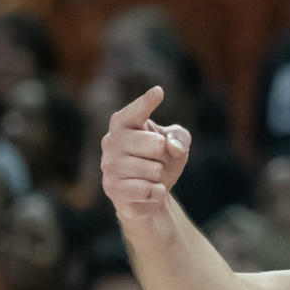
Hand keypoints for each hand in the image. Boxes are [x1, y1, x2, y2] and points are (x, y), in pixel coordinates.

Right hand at [101, 86, 191, 219]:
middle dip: (164, 156)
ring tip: (149, 177)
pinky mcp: (112, 188)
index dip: (146, 103)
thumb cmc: (159, 161)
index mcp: (124, 123)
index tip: (158, 92)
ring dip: (159, 176)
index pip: (136, 112)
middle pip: (156, 145)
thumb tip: (173, 147)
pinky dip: (157, 192)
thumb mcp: (176, 145)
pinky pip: (148, 189)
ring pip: (154, 169)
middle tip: (155, 161)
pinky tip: (148, 191)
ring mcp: (110, 165)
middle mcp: (111, 141)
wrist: (148, 196)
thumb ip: (180, 137)